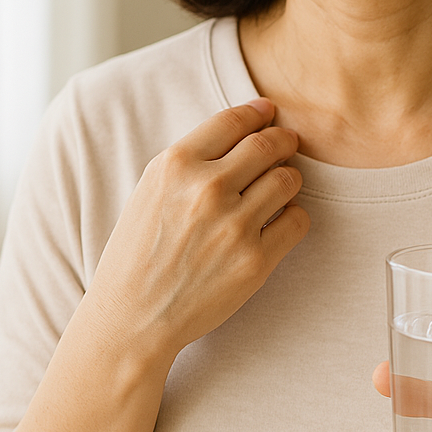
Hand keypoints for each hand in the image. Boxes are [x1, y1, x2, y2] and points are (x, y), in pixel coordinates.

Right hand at [85, 99, 309, 370]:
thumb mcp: (151, 192)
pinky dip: (294, 216)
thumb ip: (191, 162)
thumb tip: (243, 133)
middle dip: (283, 141)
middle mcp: (207, 189)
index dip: (257, 113)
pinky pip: (298, 220)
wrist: (133, 318)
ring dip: (289, 178)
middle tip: (287, 144)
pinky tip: (279, 220)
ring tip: (281, 186)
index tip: (268, 113)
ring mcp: (234, 225)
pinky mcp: (256, 260)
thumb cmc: (138, 254)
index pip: (233, 121)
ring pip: (288, 179)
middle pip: (268, 145)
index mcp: (175, 166)